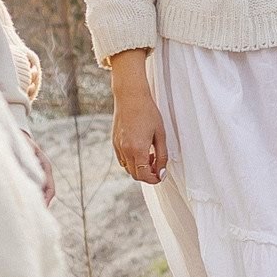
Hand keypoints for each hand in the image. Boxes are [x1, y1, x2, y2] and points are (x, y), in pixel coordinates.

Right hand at [107, 48, 166, 183]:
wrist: (131, 97)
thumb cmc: (148, 112)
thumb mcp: (160, 134)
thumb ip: (162, 155)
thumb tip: (162, 172)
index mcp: (138, 149)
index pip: (144, 175)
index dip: (154, 179)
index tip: (161, 176)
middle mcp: (125, 150)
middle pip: (135, 175)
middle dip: (147, 175)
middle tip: (158, 166)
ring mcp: (118, 146)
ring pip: (128, 168)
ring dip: (139, 168)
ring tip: (150, 155)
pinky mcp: (114, 142)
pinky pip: (122, 159)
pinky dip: (132, 161)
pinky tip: (140, 150)